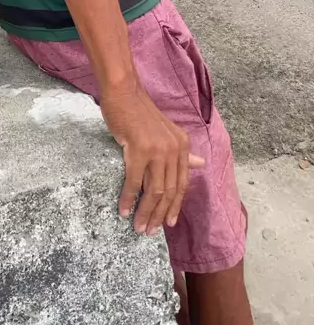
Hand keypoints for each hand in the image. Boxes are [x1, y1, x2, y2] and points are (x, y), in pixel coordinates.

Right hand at [101, 81, 204, 235]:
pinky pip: (134, 182)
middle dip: (159, 214)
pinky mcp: (138, 150)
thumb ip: (181, 151)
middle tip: (149, 231)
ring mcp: (157, 150)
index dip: (175, 206)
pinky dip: (129, 199)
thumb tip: (200, 163)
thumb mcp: (166, 132)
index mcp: (182, 145)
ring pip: (154, 191)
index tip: (167, 223)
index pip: (181, 183)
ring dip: (146, 212)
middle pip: (169, 191)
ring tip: (138, 227)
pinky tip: (124, 210)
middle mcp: (174, 149)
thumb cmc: (140, 112)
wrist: (124, 92)